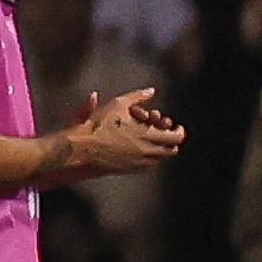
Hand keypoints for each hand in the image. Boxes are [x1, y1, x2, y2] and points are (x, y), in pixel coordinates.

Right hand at [66, 88, 184, 172]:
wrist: (82, 148)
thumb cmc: (98, 126)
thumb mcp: (118, 104)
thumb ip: (137, 96)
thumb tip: (151, 91)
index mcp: (148, 135)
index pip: (176, 137)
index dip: (179, 131)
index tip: (174, 126)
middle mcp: (147, 151)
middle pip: (172, 150)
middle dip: (171, 140)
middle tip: (166, 133)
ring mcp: (139, 162)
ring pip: (160, 158)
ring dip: (160, 148)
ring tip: (153, 140)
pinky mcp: (130, 170)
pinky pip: (148, 165)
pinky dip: (150, 157)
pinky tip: (140, 149)